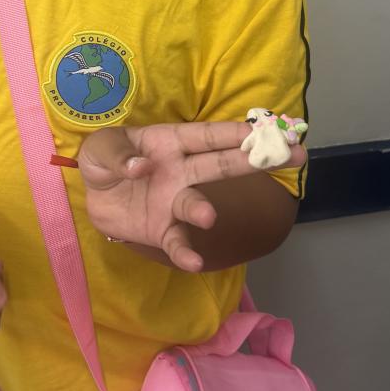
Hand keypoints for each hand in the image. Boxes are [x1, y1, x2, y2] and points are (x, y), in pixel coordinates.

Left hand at [78, 122, 305, 272]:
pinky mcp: (163, 231)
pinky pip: (177, 241)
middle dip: (256, 160)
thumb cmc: (105, 161)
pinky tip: (192, 261)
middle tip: (295, 156)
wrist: (94, 199)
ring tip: (207, 218)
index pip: (207, 135)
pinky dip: (184, 251)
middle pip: (221, 164)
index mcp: (170, 142)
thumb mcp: (99, 149)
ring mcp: (175, 202)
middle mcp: (181, 170)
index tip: (268, 129)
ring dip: (202, 210)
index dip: (236, 132)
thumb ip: (117, 155)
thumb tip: (141, 165)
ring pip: (196, 203)